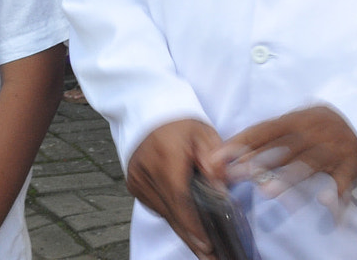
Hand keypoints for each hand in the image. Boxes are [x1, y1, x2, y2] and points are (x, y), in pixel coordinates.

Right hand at [127, 118, 225, 258]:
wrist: (148, 111)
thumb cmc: (181, 122)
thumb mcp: (203, 133)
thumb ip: (214, 160)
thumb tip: (221, 188)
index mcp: (166, 157)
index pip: (180, 198)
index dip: (193, 225)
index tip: (207, 244)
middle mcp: (146, 172)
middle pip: (172, 213)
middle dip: (192, 238)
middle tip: (211, 257)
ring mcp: (137, 181)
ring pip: (165, 214)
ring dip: (184, 231)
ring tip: (205, 250)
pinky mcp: (134, 185)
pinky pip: (158, 207)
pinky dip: (174, 218)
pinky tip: (190, 231)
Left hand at [218, 105, 356, 201]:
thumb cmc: (324, 126)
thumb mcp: (300, 122)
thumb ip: (273, 135)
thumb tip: (234, 151)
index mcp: (299, 118)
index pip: (265, 129)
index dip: (242, 142)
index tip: (220, 157)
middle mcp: (316, 130)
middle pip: (283, 147)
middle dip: (257, 161)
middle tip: (235, 175)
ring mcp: (334, 147)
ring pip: (310, 163)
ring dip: (289, 177)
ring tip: (268, 192)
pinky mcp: (351, 163)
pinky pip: (343, 179)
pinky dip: (336, 191)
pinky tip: (325, 203)